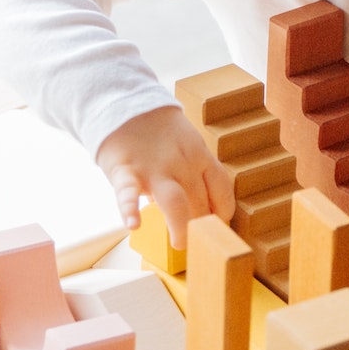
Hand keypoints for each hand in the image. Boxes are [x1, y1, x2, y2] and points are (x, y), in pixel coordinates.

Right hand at [94, 107, 233, 245]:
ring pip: (174, 201)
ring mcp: (154, 168)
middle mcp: (181, 164)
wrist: (125, 104)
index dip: (223, 211)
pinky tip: (132, 225)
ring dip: (180, 225)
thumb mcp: (187, 145)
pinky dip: (129, 209)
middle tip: (199, 245)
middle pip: (200, 200)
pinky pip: (128, 192)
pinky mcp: (125, 170)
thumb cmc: (158, 134)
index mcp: (200, 156)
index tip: (219, 228)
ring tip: (180, 245)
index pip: (221, 188)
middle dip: (201, 226)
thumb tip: (206, 206)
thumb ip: (197, 172)